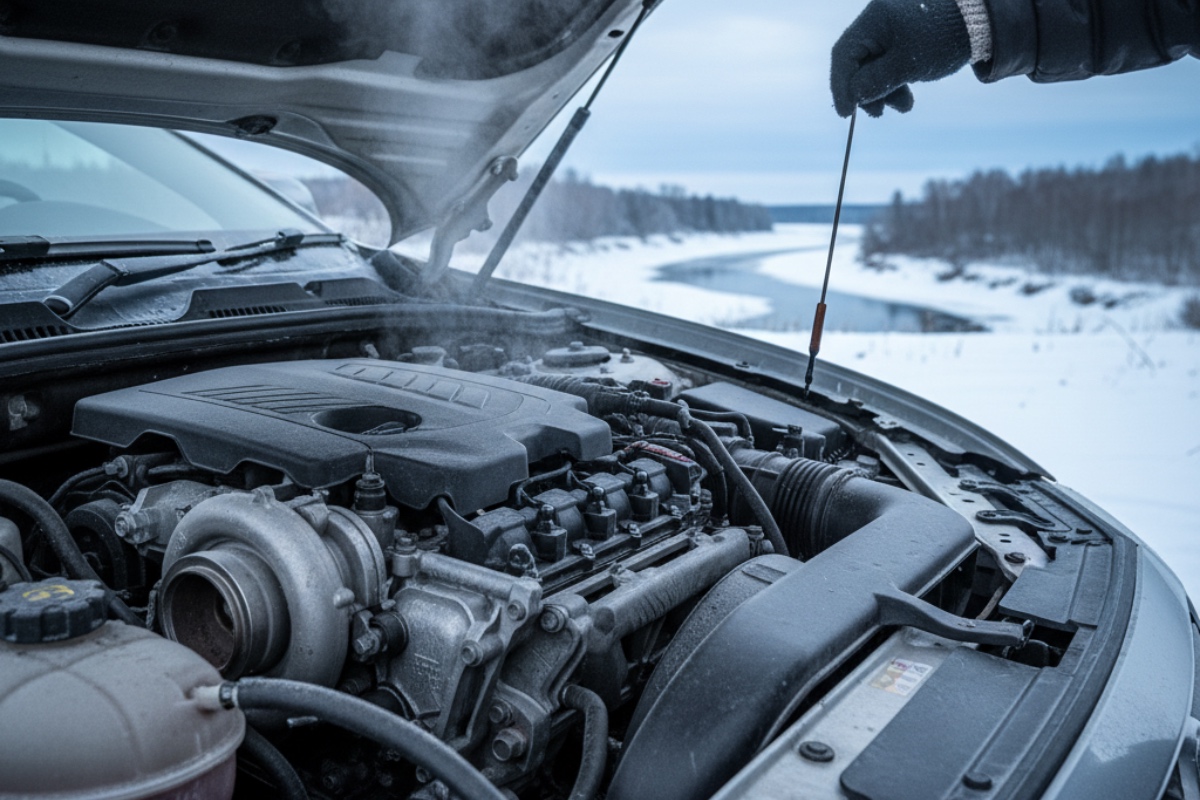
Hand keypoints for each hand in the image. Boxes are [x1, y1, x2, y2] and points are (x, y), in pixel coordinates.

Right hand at [831, 0, 971, 116]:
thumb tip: (853, 96)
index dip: (841, 86)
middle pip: (856, 62)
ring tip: (902, 106)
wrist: (979, 23)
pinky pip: (888, 64)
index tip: (846, 113)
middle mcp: (877, 22)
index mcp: (874, 20)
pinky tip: (906, 98)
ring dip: (883, 92)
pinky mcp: (903, 40)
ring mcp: (890, 31)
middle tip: (878, 114)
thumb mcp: (908, 64)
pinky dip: (894, 83)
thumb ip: (876, 81)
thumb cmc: (943, 39)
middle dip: (865, 92)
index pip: (843, 55)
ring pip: (873, 67)